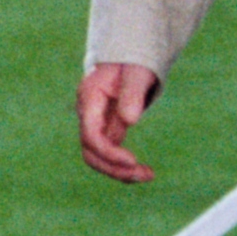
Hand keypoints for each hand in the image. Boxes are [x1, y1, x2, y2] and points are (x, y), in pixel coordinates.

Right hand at [79, 61, 163, 184]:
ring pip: (97, 156)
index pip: (90, 134)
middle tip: (144, 174)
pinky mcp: (108, 129)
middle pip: (89, 151)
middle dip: (113, 168)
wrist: (127, 60)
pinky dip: (125, 165)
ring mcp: (96, 123)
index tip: (133, 161)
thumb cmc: (132, 63)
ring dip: (120, 171)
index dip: (108, 152)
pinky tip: (144, 170)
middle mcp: (88, 114)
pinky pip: (110, 153)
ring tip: (148, 175)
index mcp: (89, 98)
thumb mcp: (136, 73)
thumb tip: (131, 121)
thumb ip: (132, 94)